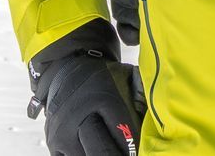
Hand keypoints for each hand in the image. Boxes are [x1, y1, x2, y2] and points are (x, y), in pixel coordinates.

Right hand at [28, 21, 144, 155]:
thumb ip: (143, 95)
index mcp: (102, 99)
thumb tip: (161, 119)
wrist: (66, 67)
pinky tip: (93, 152)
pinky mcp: (53, 144)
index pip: (124, 134)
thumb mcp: (127, 76)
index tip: (142, 149)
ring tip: (113, 151)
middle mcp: (79, 116)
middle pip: (103, 151)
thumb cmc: (104, 76)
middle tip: (129, 155)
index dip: (135, 147)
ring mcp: (63, 132)